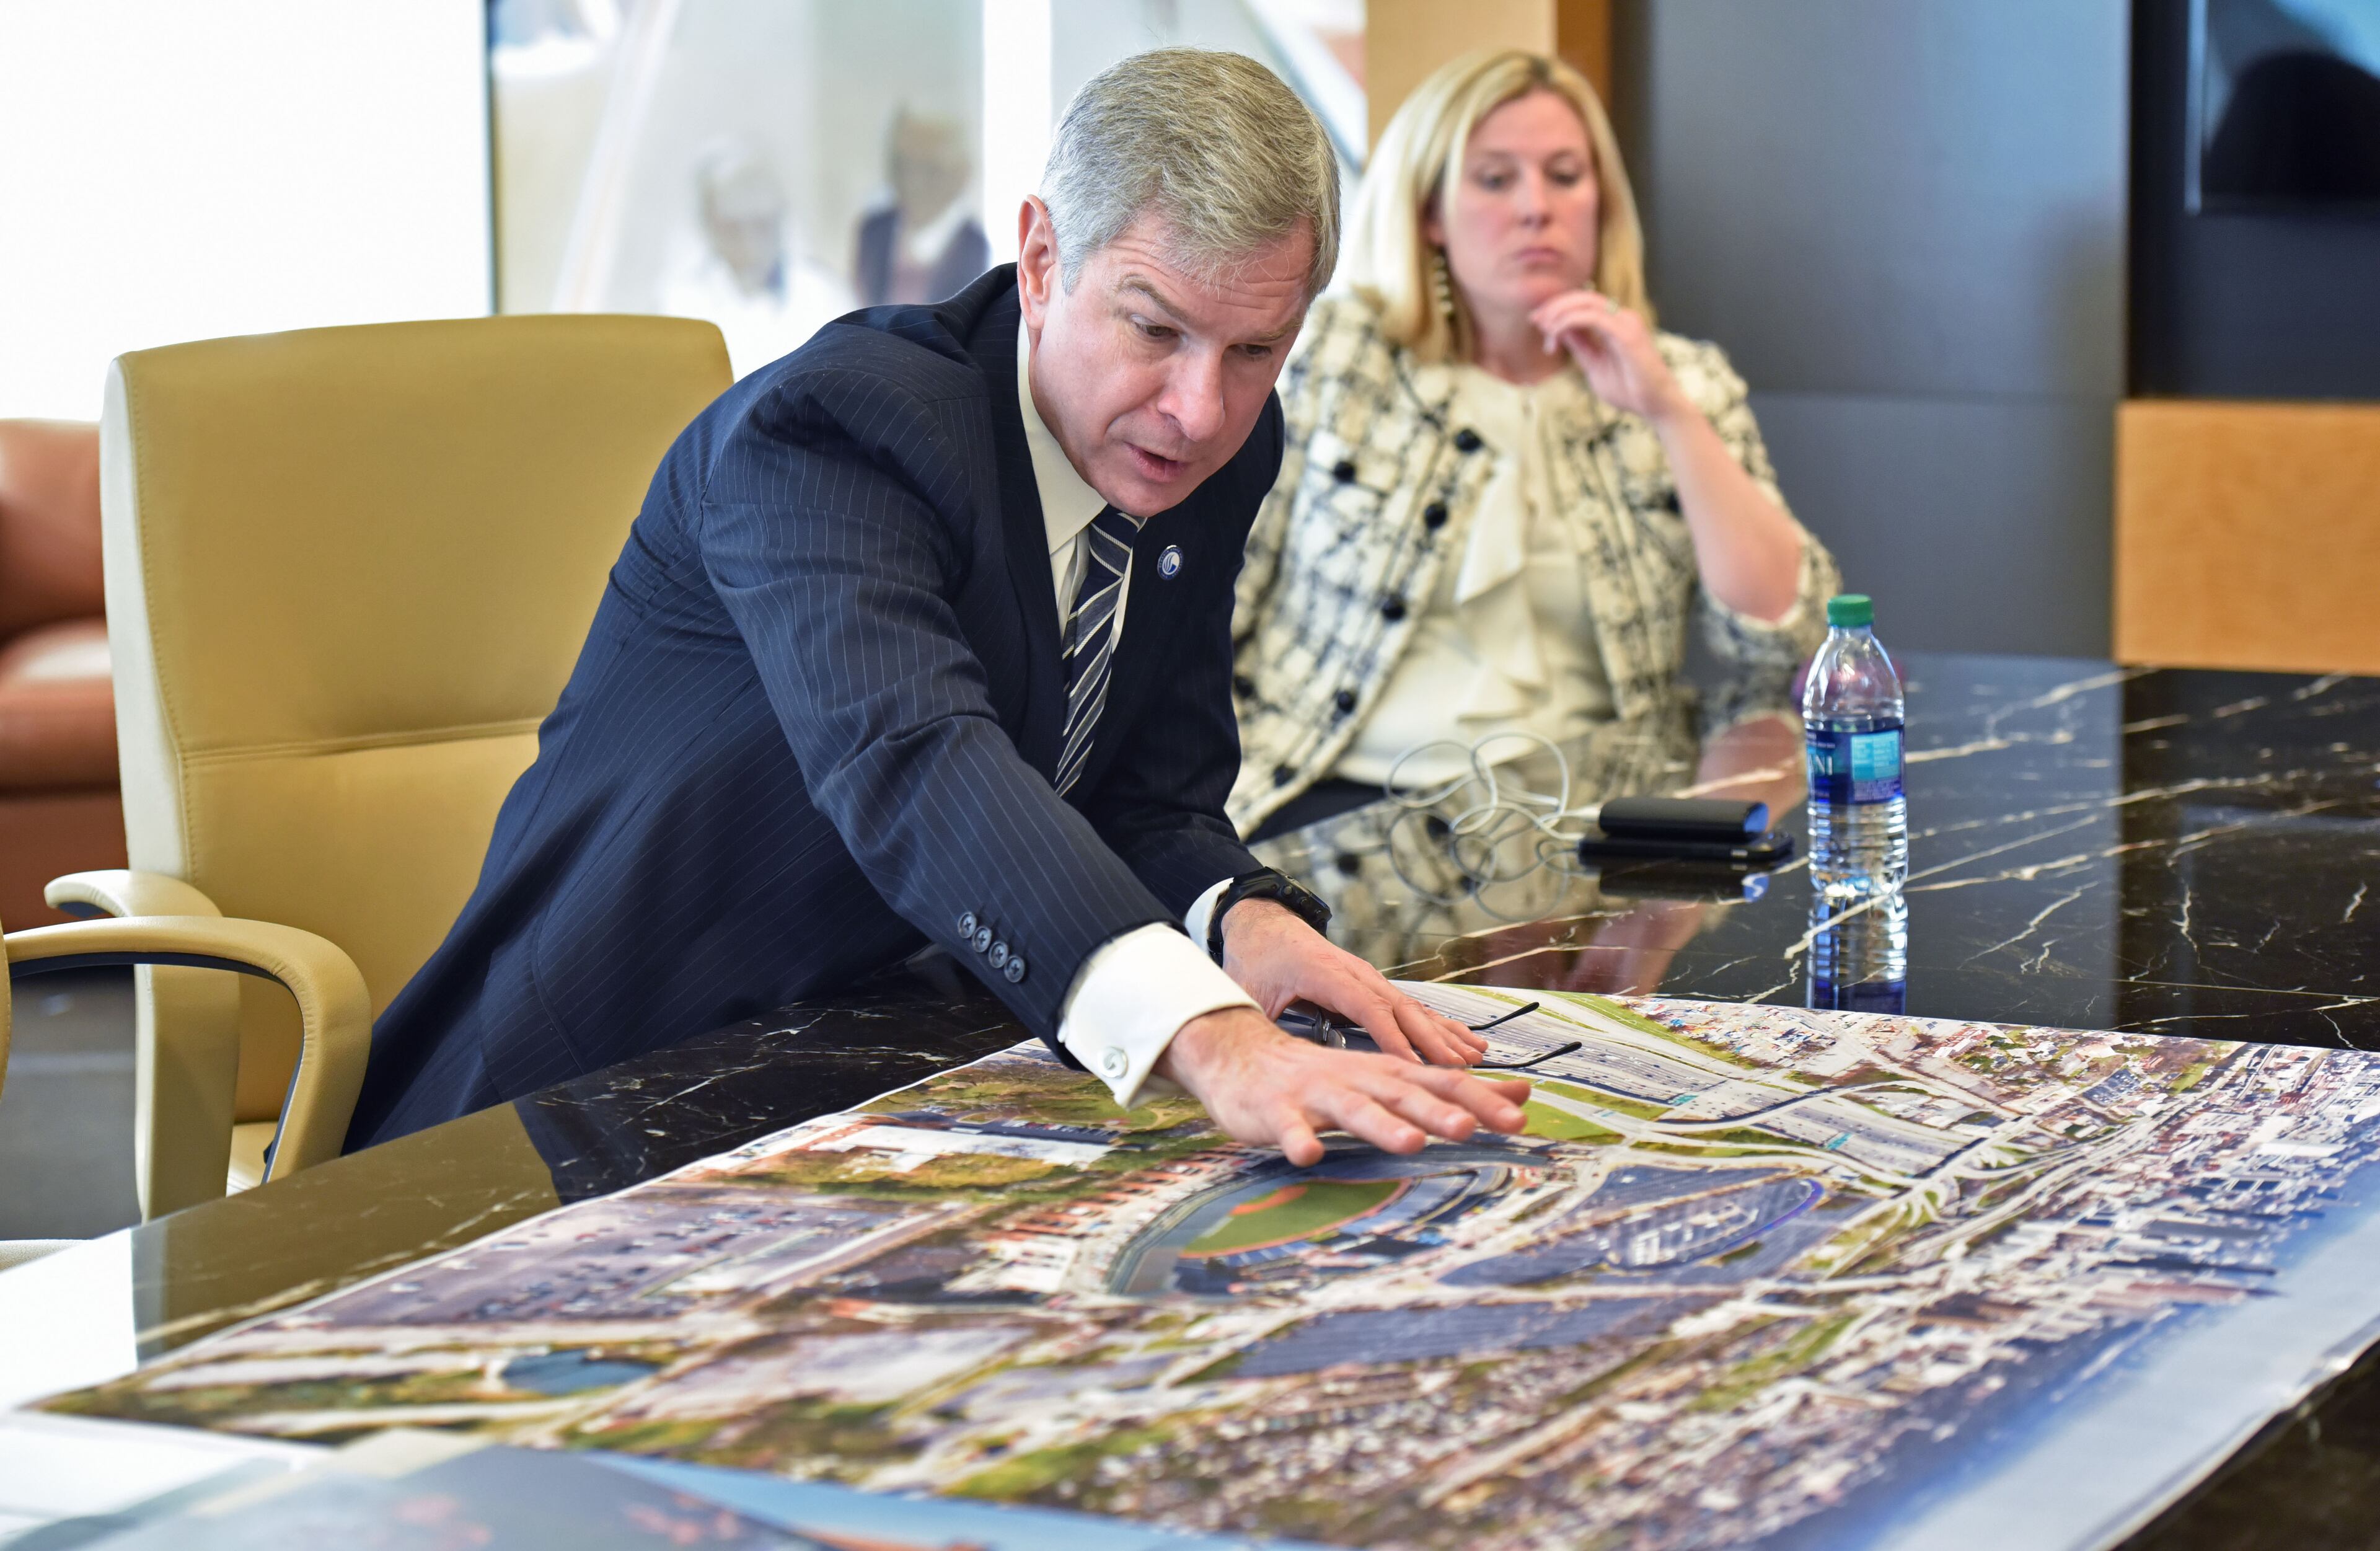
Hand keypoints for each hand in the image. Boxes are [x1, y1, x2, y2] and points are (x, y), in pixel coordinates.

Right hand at [1156, 1006, 1530, 1165]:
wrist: (1243, 1058)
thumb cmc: (1326, 1079)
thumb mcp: (1390, 1079)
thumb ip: (1450, 1090)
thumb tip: (1520, 1095)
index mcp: (1388, 1074)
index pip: (1442, 1084)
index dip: (1480, 1100)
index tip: (1520, 1119)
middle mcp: (1357, 1079)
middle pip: (1403, 1093)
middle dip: (1437, 1112)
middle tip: (1472, 1129)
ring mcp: (1315, 1095)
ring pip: (1352, 1108)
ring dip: (1382, 1125)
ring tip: (1411, 1143)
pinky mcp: (1276, 1112)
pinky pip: (1289, 1128)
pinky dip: (1300, 1140)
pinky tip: (1310, 1156)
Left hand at [1219, 899, 1486, 1065]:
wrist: (1263, 924)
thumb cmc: (1254, 960)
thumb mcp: (1249, 991)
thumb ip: (1259, 1021)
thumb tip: (1266, 1061)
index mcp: (1326, 974)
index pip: (1367, 1009)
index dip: (1393, 1040)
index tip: (1414, 1069)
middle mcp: (1356, 974)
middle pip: (1401, 1009)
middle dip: (1432, 1042)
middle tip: (1459, 1072)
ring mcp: (1368, 978)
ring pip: (1413, 1009)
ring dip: (1445, 1035)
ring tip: (1476, 1059)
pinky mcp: (1373, 986)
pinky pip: (1410, 1008)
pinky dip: (1440, 1026)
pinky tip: (1466, 1043)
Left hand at [1530, 288, 1687, 424]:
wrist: (1656, 406)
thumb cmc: (1629, 390)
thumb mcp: (1594, 365)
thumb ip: (1579, 346)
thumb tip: (1558, 330)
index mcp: (1615, 323)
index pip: (1583, 304)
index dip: (1557, 307)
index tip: (1536, 320)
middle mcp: (1622, 317)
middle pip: (1582, 297)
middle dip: (1554, 306)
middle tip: (1535, 320)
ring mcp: (1626, 322)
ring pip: (1586, 302)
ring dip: (1559, 313)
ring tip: (1545, 331)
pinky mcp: (1627, 333)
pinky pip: (1592, 317)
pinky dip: (1569, 321)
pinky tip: (1556, 334)